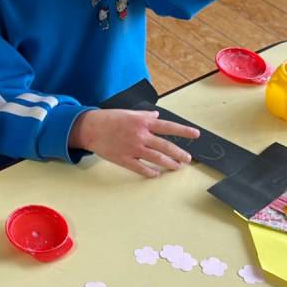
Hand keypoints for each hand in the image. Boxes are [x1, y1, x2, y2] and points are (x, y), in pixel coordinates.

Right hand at [69, 109, 199, 177]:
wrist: (90, 128)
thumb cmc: (109, 119)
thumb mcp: (129, 113)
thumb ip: (145, 115)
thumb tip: (157, 116)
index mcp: (143, 122)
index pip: (168, 126)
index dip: (183, 131)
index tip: (195, 134)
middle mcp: (140, 135)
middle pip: (165, 146)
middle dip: (179, 154)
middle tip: (187, 159)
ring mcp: (133, 148)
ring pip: (156, 159)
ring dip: (169, 164)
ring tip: (176, 167)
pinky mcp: (124, 159)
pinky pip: (141, 168)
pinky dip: (151, 172)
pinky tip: (157, 174)